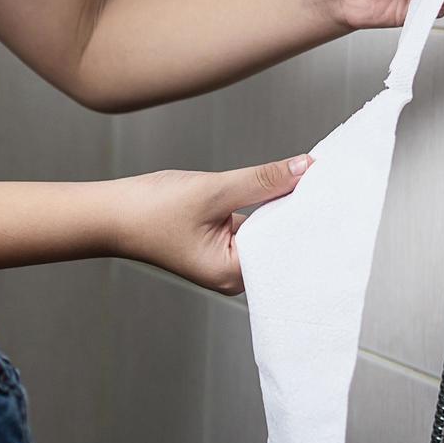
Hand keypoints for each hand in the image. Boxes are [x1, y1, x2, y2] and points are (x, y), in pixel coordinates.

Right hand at [114, 154, 314, 294]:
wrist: (109, 212)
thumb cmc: (149, 211)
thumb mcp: (213, 190)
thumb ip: (262, 180)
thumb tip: (305, 168)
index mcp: (233, 274)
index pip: (286, 248)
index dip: (309, 219)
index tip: (333, 193)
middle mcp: (234, 274)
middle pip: (281, 241)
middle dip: (299, 210)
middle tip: (328, 181)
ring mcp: (228, 259)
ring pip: (269, 230)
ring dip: (282, 205)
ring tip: (311, 180)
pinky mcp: (222, 243)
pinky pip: (254, 224)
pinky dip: (265, 205)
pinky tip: (281, 186)